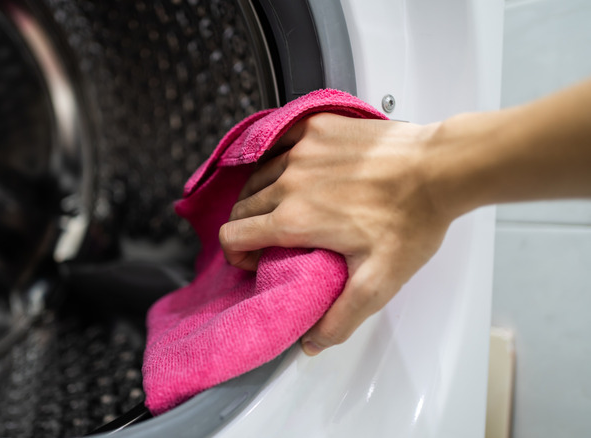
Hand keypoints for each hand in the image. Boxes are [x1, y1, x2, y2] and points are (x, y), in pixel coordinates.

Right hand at [218, 113, 451, 354]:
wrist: (439, 168)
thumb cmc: (412, 219)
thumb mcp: (378, 280)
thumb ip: (341, 318)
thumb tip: (312, 342)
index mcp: (295, 220)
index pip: (233, 236)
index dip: (238, 254)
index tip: (256, 258)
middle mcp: (289, 182)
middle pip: (242, 207)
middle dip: (248, 228)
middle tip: (272, 238)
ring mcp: (301, 150)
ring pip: (257, 176)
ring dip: (262, 195)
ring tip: (286, 206)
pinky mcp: (317, 127)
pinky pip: (279, 142)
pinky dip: (278, 158)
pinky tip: (296, 168)